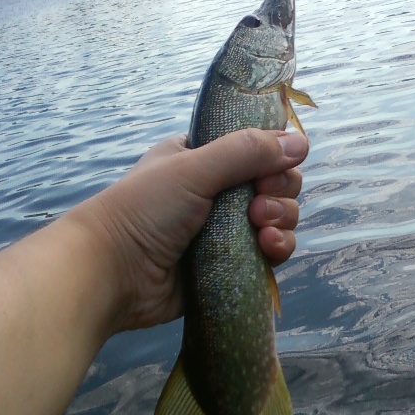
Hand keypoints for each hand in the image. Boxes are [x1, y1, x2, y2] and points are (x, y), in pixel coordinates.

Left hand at [73, 128, 308, 331]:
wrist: (113, 272)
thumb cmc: (145, 209)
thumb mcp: (194, 168)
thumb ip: (247, 152)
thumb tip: (301, 142)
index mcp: (204, 159)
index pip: (258, 150)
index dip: (274, 158)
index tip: (269, 170)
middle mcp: (217, 192)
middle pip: (275, 185)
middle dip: (279, 193)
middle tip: (258, 207)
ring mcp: (225, 231)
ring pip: (277, 220)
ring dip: (282, 221)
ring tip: (261, 230)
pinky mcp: (230, 265)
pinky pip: (268, 254)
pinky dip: (276, 249)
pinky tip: (268, 250)